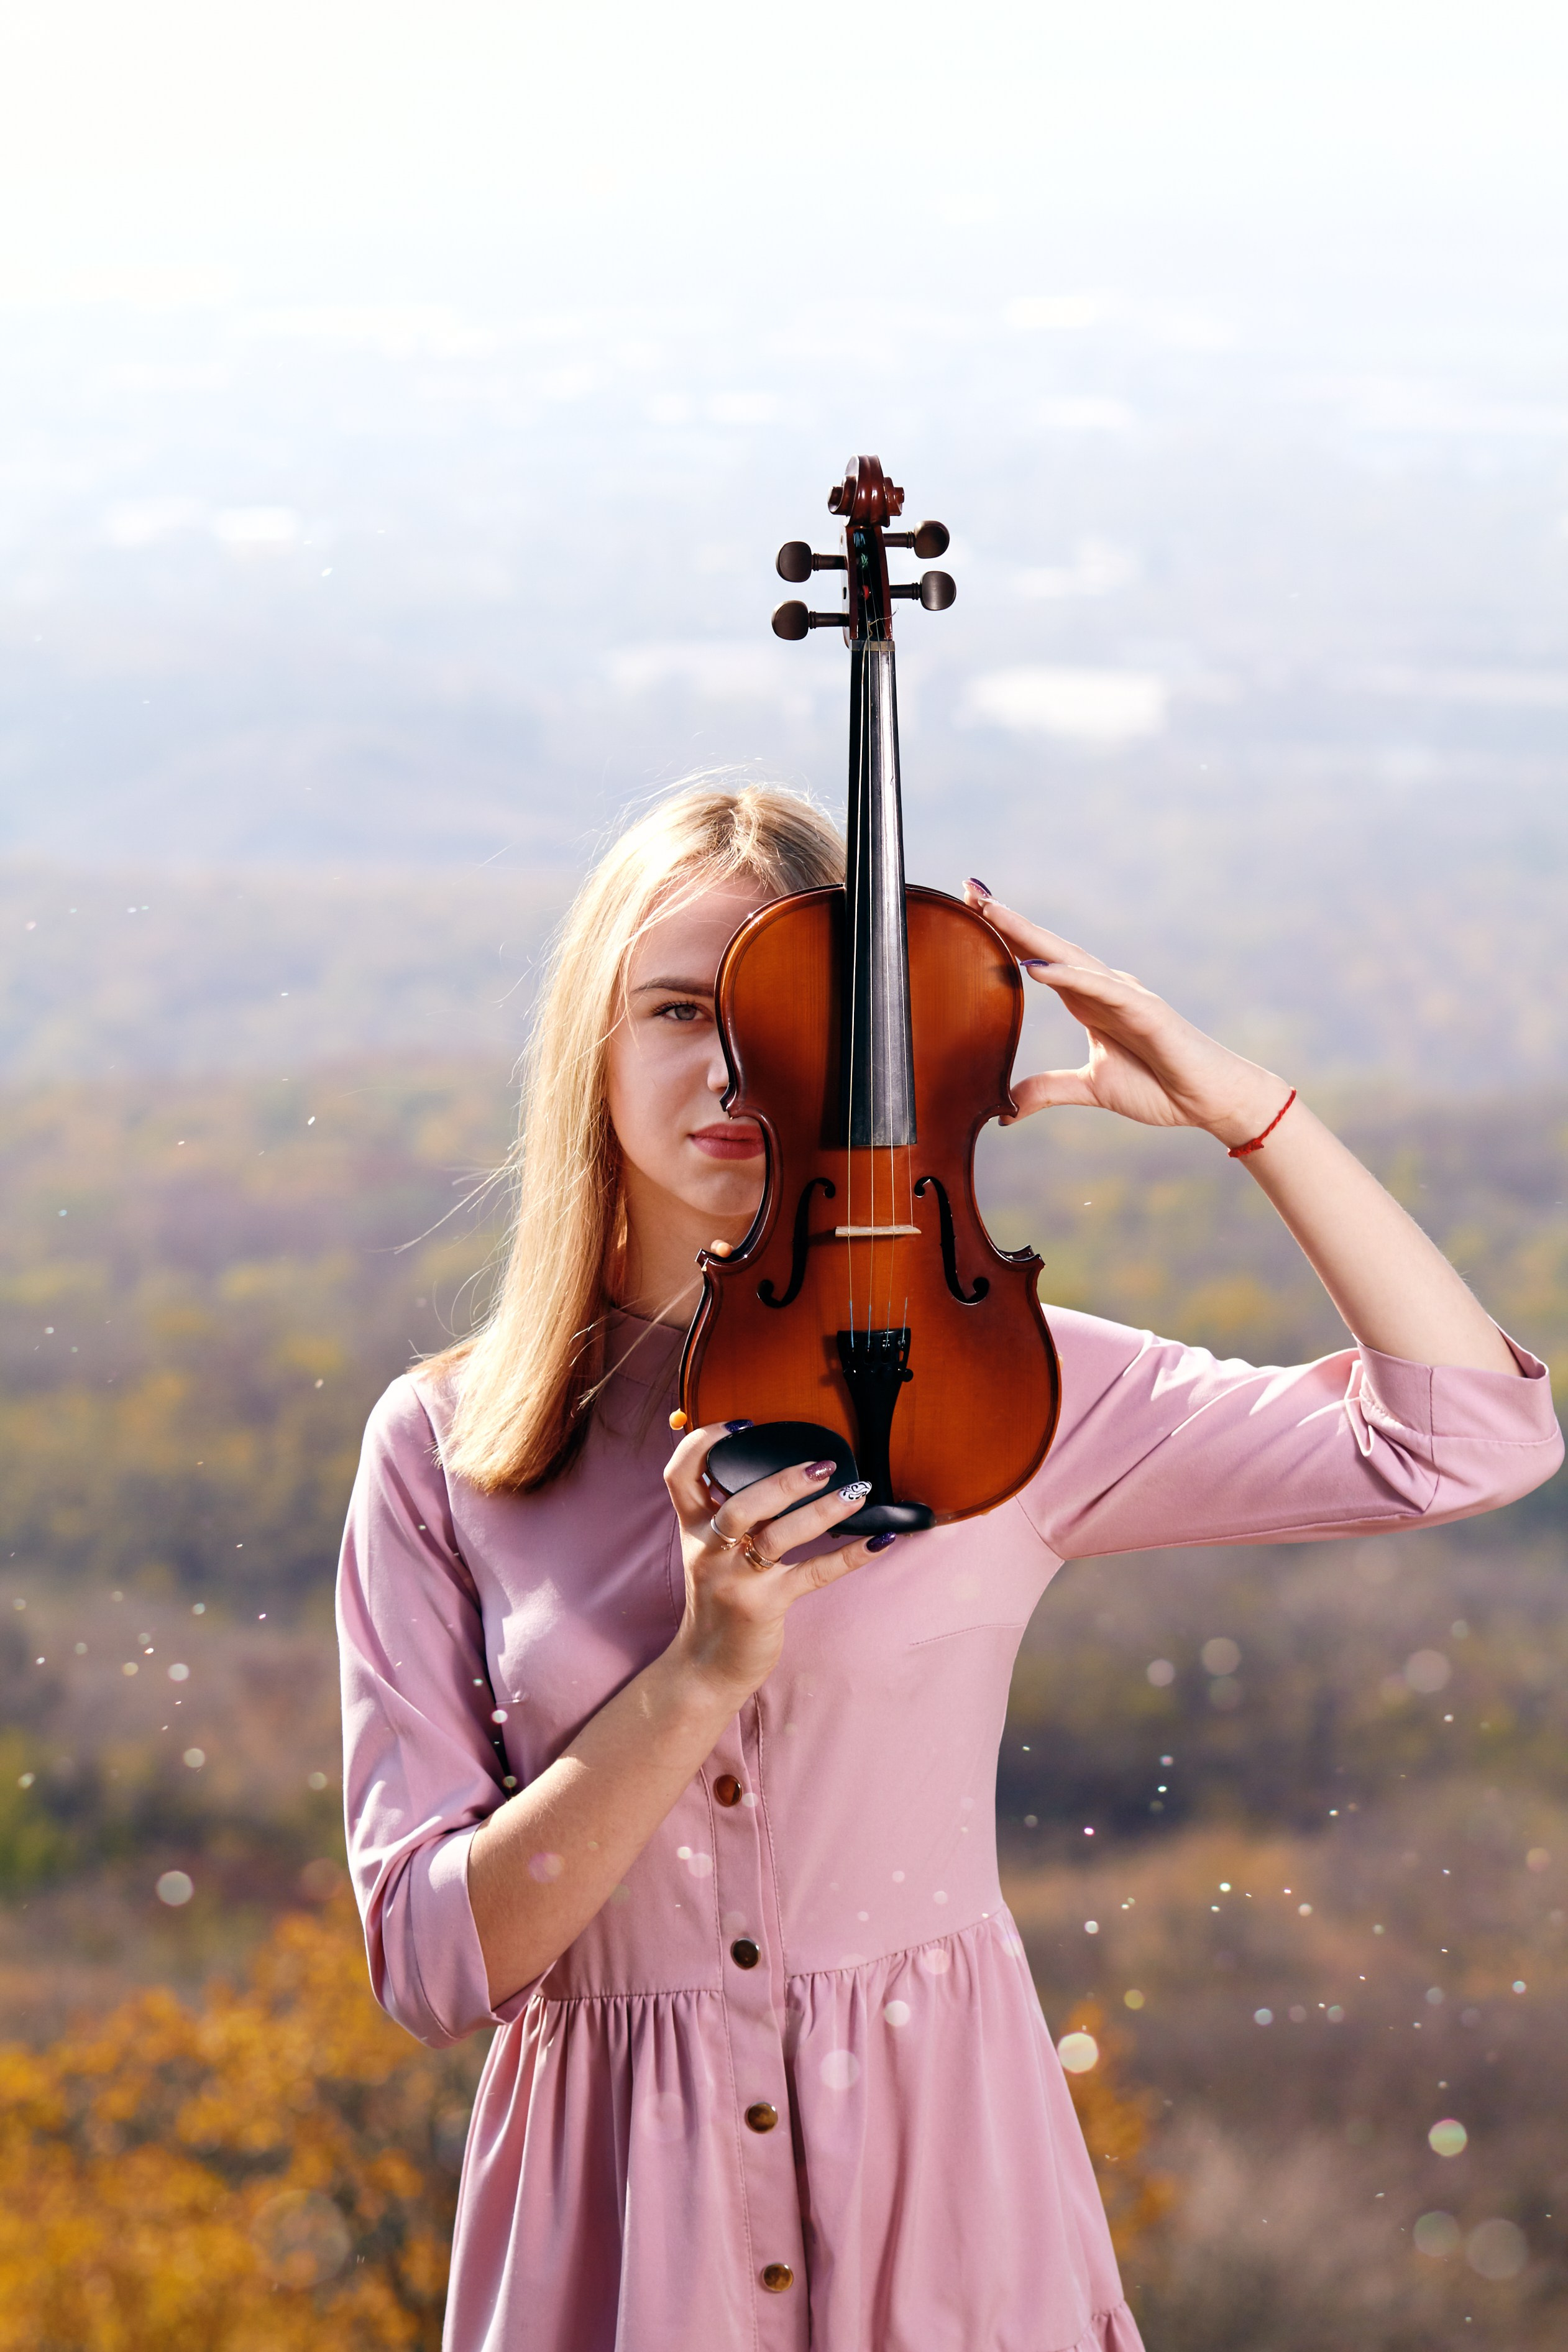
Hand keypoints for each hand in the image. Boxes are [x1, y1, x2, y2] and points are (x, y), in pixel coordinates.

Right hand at [662, 1427, 890, 1700]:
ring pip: (777, 1536)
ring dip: (822, 1511)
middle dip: (782, 1480)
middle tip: (824, 1464)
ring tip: (858, 1491)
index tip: (743, 1425)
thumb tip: (772, 1471)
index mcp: (693, 1530)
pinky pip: (812, 1574)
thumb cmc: (717, 1601)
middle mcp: (708, 1551)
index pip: (680, 1474)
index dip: (705, 1443)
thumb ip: (726, 1515)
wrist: (706, 1667)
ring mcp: (735, 1580)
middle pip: (739, 1503)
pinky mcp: (763, 1607)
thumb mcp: (708, 1553)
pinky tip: (879, 1542)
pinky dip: (850, 1556)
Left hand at [964, 882, 1288, 1146]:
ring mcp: (1124, 996)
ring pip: (1070, 957)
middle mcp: (1102, 989)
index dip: (1005, 935)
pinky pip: (1102, 989)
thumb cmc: (1157, 1086)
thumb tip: (1006, 1111)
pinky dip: (1069, 976)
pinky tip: (1038, 966)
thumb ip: (1049, 1091)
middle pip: (1047, 946)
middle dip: (1008, 919)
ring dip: (1030, 935)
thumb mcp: (1090, 1089)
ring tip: (994, 913)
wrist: (1207, 1100)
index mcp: (1086, 1002)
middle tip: (971, 890)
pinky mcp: (1146, 1011)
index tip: (970, 910)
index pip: (1038, 960)